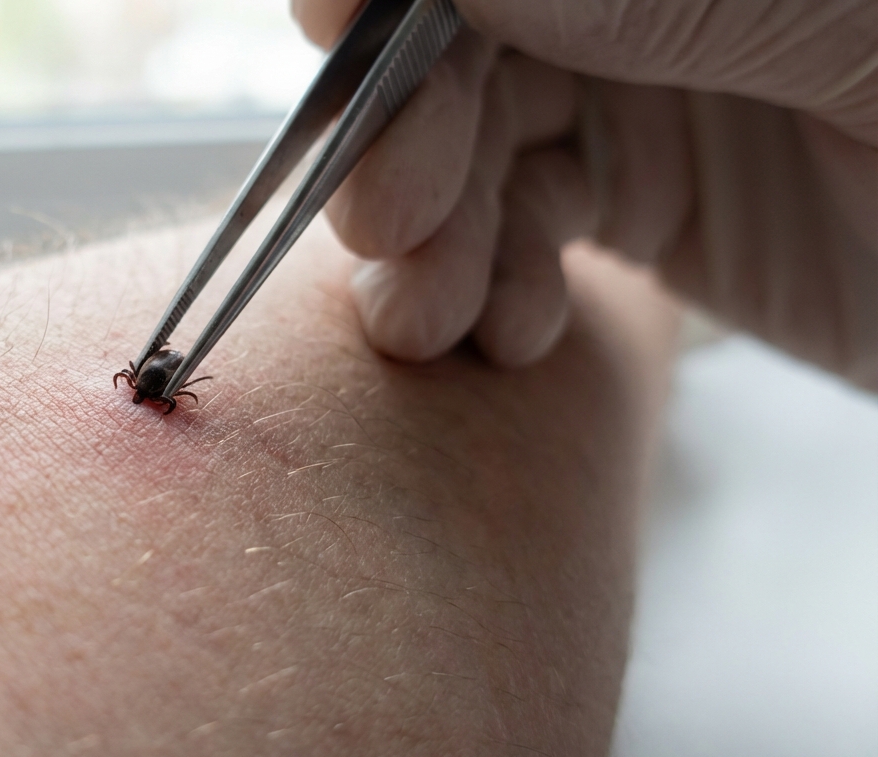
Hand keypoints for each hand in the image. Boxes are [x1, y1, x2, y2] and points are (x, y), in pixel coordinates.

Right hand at [292, 0, 877, 386]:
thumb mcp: (821, 21)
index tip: (329, 25)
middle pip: (464, 42)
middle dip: (406, 135)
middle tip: (381, 225)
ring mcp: (645, 86)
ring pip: (478, 147)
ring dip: (430, 242)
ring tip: (421, 320)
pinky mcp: (649, 194)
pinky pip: (528, 228)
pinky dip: (493, 285)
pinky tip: (504, 332)